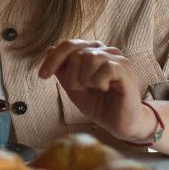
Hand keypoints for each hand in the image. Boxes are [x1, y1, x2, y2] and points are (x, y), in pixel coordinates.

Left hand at [37, 39, 155, 142]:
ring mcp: (117, 59)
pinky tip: (105, 89)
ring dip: (84, 79)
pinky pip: (105, 68)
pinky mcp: (126, 70)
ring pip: (89, 58)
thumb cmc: (98, 104)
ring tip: (93, 89)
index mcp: (92, 52)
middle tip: (79, 89)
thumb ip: (62, 69)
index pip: (68, 45)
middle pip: (76, 53)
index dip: (53, 59)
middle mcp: (105, 51)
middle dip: (71, 75)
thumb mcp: (73, 87)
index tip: (42, 76)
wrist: (119, 124)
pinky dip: (99, 81)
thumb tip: (50, 49)